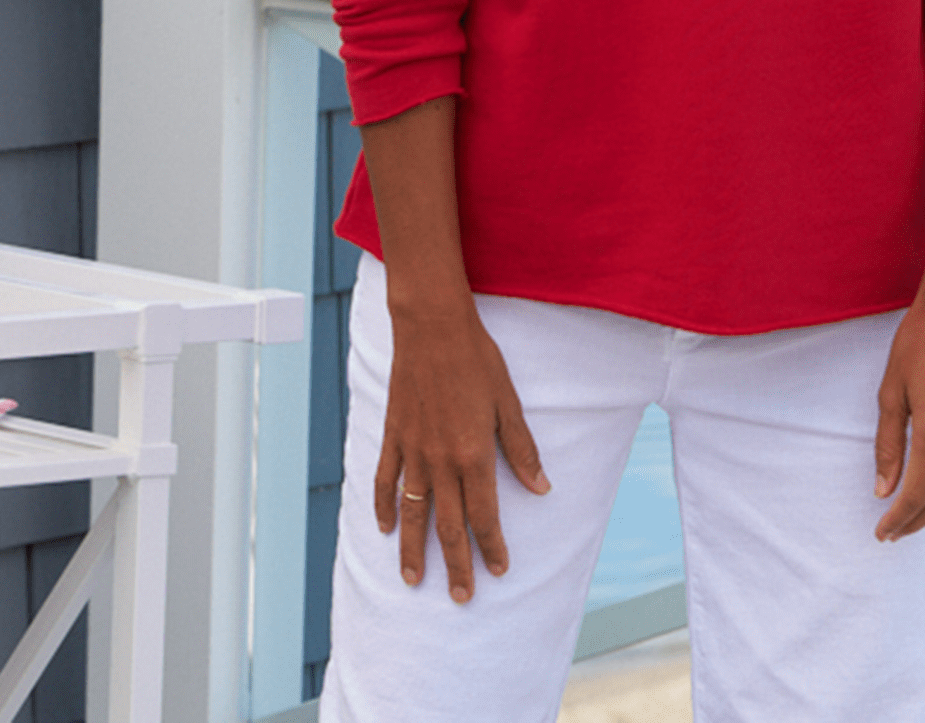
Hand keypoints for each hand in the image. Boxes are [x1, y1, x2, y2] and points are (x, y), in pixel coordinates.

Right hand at [375, 302, 550, 602]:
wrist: (433, 326)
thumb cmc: (477, 358)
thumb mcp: (508, 401)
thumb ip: (521, 448)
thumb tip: (541, 487)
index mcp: (473, 453)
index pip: (484, 514)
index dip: (492, 546)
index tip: (498, 571)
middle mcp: (441, 460)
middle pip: (448, 525)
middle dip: (456, 564)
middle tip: (461, 597)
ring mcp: (412, 450)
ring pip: (413, 512)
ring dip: (414, 550)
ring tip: (414, 581)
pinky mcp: (393, 435)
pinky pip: (384, 479)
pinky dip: (383, 506)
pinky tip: (386, 528)